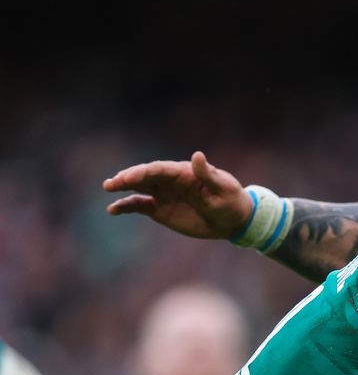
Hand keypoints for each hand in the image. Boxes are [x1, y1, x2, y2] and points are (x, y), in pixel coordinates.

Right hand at [103, 151, 253, 239]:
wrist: (233, 219)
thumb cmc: (231, 200)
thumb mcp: (223, 188)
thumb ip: (207, 174)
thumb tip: (197, 155)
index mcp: (184, 172)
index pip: (159, 169)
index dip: (143, 172)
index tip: (129, 178)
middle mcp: (170, 181)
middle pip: (145, 176)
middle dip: (128, 177)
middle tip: (112, 183)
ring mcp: (163, 194)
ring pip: (138, 187)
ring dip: (122, 187)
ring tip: (107, 188)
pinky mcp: (160, 209)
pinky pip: (139, 205)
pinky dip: (126, 206)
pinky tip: (113, 209)